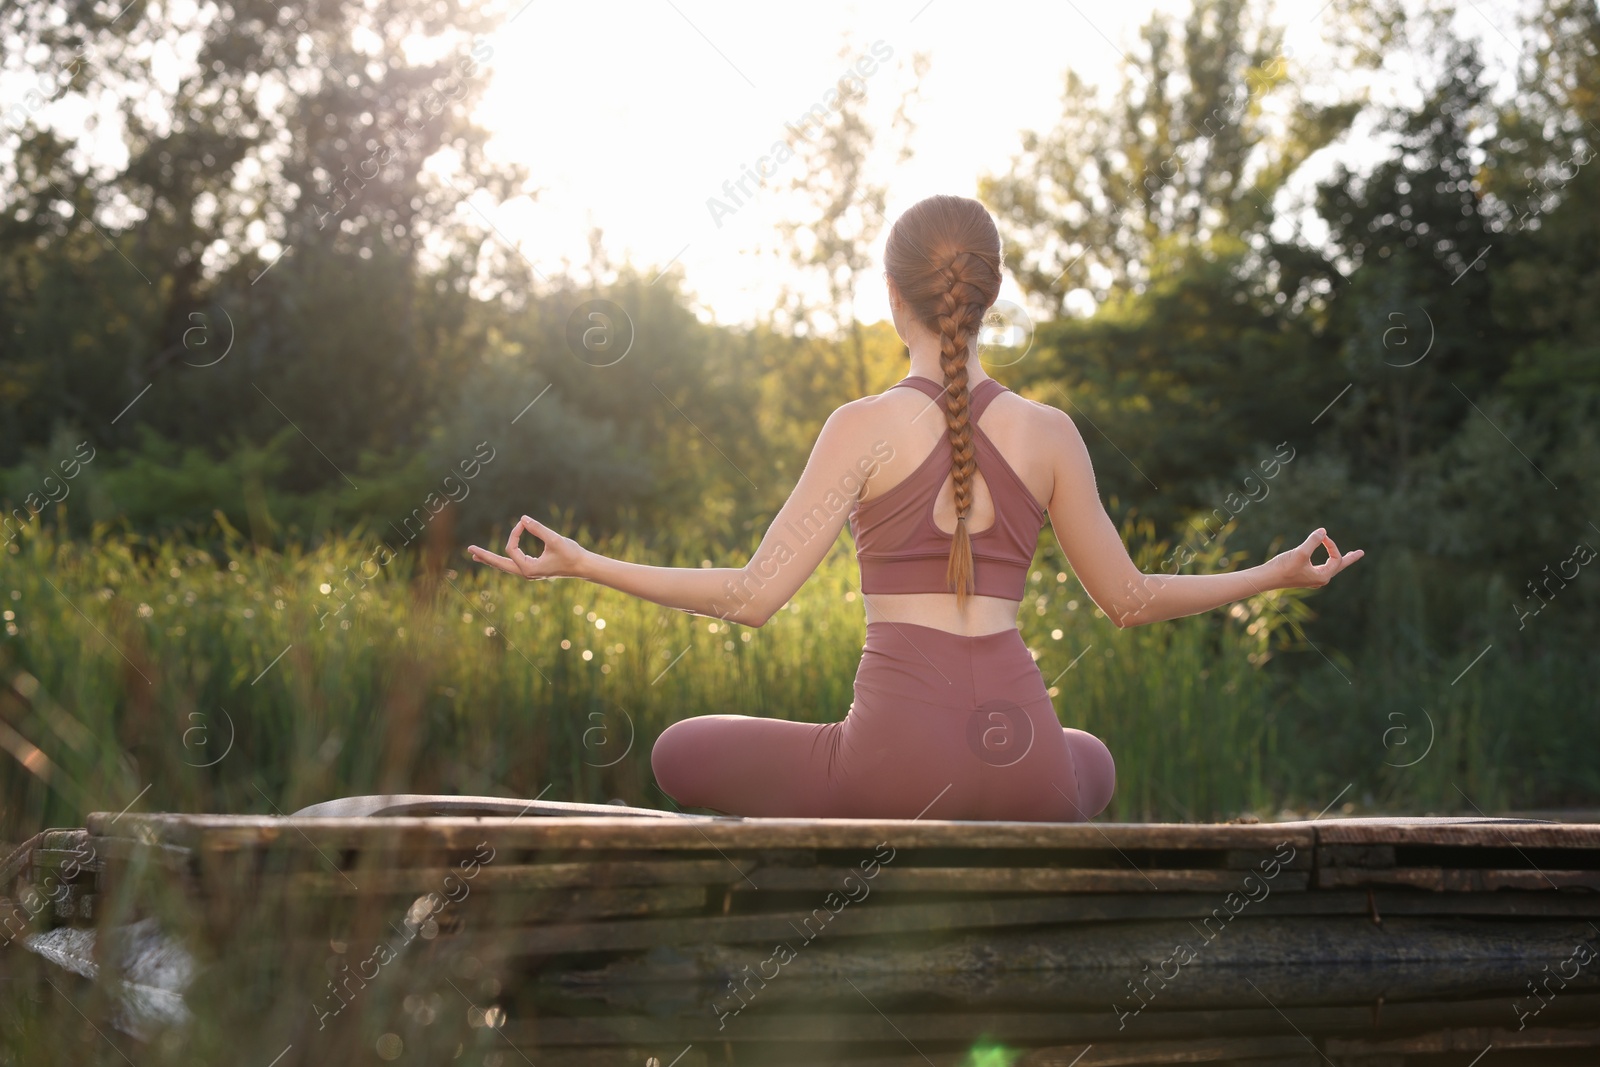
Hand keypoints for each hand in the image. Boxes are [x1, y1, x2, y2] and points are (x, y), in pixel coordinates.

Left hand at [468, 516, 586, 580]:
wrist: (583, 566)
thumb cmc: (571, 554)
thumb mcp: (554, 539)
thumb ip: (538, 528)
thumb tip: (522, 518)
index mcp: (528, 569)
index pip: (512, 548)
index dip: (515, 533)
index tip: (524, 523)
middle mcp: (526, 573)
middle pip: (499, 564)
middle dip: (485, 556)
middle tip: (469, 550)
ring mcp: (529, 572)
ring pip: (505, 565)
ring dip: (491, 559)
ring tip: (476, 555)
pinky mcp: (533, 569)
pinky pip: (512, 564)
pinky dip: (502, 559)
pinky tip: (495, 559)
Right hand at [1271, 527, 1363, 588]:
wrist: (1266, 578)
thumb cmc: (1283, 567)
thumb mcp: (1301, 552)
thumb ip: (1313, 541)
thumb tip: (1323, 531)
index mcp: (1323, 576)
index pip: (1335, 558)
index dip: (1331, 545)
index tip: (1321, 536)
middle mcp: (1320, 579)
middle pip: (1339, 566)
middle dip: (1349, 558)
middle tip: (1361, 552)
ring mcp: (1312, 579)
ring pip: (1330, 567)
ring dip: (1337, 559)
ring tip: (1347, 556)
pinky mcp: (1304, 576)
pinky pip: (1321, 568)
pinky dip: (1326, 561)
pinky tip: (1325, 561)